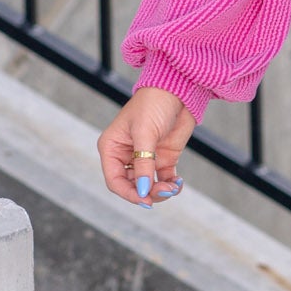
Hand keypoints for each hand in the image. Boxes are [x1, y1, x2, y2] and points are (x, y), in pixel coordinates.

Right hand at [97, 87, 196, 207]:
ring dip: (161, 191)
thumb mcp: (145, 133)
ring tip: (174, 187)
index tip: (145, 199)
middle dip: (148, 192)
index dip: (129, 193)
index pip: (114, 180)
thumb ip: (143, 163)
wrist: (178, 90)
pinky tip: (178, 182)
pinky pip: (164, 179)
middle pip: (132, 186)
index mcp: (112, 148)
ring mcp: (146, 158)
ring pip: (148, 186)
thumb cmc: (153, 104)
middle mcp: (126, 156)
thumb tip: (143, 190)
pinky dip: (171, 185)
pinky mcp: (163, 158)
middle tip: (165, 191)